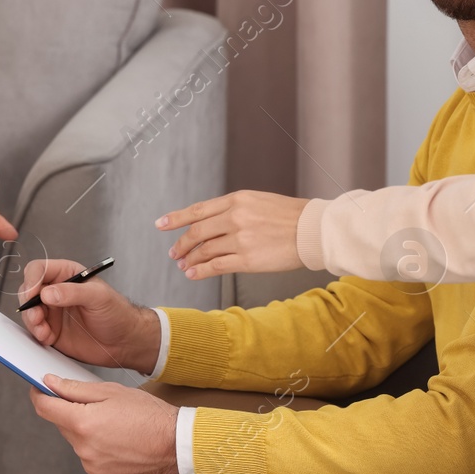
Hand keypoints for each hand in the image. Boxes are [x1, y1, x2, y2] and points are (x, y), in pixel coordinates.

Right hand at [18, 259, 160, 373]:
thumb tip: (48, 293)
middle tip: (36, 316)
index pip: (39, 270)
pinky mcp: (52, 331)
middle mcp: (57, 291)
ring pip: (29, 311)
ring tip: (43, 329)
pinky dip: (37, 334)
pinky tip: (47, 337)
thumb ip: (72, 292)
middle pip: (29, 291)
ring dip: (31, 321)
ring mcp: (53, 312)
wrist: (125, 341)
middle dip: (28, 303)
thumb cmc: (118, 313)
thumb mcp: (98, 297)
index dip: (32, 280)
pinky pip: (35, 330)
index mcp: (67, 275)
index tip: (33, 294)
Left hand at [29, 376, 178, 473]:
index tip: (40, 389)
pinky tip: (118, 442)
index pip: (45, 408)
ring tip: (115, 426)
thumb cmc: (148, 415)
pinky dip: (97, 449)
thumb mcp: (112, 391)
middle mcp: (83, 448)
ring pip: (77, 442)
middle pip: (63, 425)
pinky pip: (89, 458)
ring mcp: (91, 466)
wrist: (175, 444)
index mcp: (83, 422)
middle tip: (98, 406)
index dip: (40, 396)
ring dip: (87, 432)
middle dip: (73, 413)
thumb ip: (75, 389)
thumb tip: (51, 384)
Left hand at [158, 190, 308, 278]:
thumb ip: (235, 209)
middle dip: (182, 243)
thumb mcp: (259, 201)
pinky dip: (201, 271)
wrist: (313, 230)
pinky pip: (216, 266)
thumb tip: (214, 222)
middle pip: (197, 232)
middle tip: (174, 252)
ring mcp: (240, 239)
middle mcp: (235, 217)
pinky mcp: (247, 259)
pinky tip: (193, 273)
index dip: (176, 218)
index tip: (161, 224)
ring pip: (205, 250)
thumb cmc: (291, 216)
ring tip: (184, 265)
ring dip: (191, 259)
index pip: (198, 210)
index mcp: (237, 199)